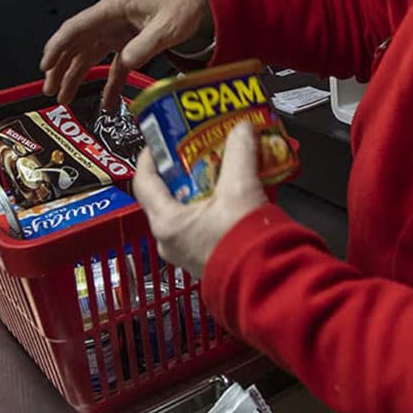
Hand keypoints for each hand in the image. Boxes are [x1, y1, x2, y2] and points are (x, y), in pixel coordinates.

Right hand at [41, 0, 211, 108]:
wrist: (196, 4)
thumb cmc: (180, 8)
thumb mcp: (167, 26)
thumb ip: (146, 43)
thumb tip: (127, 61)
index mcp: (113, 9)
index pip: (76, 27)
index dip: (58, 46)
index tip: (45, 65)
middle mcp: (109, 20)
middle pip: (76, 44)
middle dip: (60, 67)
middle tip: (49, 89)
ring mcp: (116, 33)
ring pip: (88, 56)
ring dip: (75, 76)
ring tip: (62, 98)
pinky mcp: (127, 45)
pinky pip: (112, 67)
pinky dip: (107, 85)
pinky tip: (104, 103)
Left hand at [132, 122, 267, 278]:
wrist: (269, 283)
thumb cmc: (244, 243)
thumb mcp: (241, 188)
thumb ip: (240, 153)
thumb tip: (242, 128)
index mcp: (167, 223)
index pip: (144, 182)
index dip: (151, 156)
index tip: (162, 139)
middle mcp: (171, 240)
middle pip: (167, 194)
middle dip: (184, 168)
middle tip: (198, 148)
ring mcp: (188, 252)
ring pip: (188, 209)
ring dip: (203, 186)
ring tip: (220, 166)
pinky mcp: (208, 258)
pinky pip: (203, 223)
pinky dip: (215, 204)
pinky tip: (234, 191)